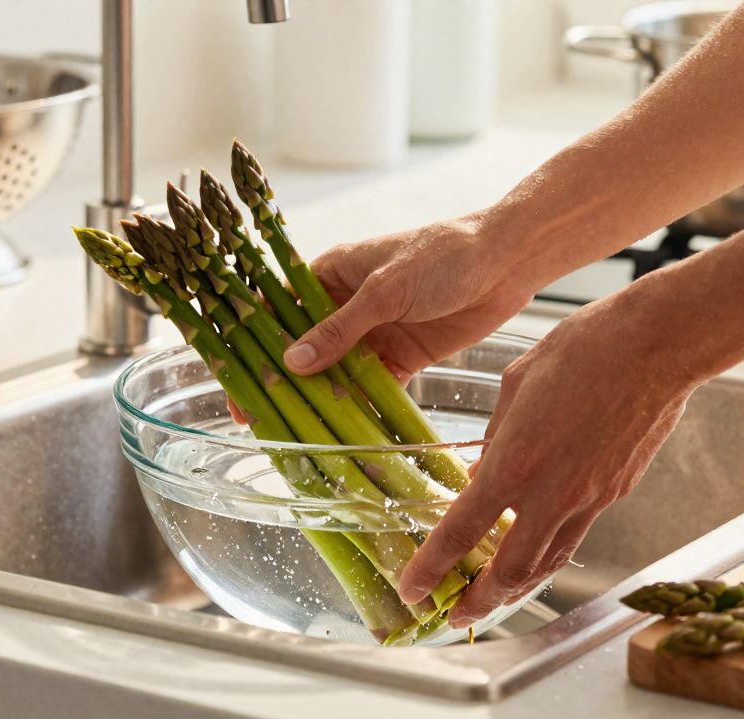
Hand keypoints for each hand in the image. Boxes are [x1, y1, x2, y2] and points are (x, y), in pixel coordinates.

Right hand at [229, 210, 543, 421]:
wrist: (507, 261)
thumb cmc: (442, 255)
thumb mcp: (386, 289)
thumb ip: (340, 329)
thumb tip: (292, 362)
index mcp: (329, 275)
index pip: (276, 310)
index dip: (251, 344)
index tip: (236, 379)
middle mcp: (344, 306)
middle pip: (301, 349)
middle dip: (280, 384)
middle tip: (259, 421)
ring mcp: (372, 334)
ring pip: (334, 375)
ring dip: (318, 403)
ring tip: (295, 436)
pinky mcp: (402, 358)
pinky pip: (372, 391)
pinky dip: (360, 412)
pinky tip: (344, 438)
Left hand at [396, 292, 701, 626]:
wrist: (656, 345)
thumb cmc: (583, 349)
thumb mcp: (515, 386)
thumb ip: (495, 439)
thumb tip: (484, 472)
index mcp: (514, 462)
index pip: (461, 531)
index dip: (432, 568)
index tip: (413, 589)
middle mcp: (551, 493)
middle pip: (509, 573)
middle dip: (478, 602)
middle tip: (456, 614)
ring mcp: (589, 499)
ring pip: (547, 564)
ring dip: (515, 589)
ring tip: (492, 598)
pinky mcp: (615, 493)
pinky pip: (575, 535)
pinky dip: (549, 553)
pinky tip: (535, 547)